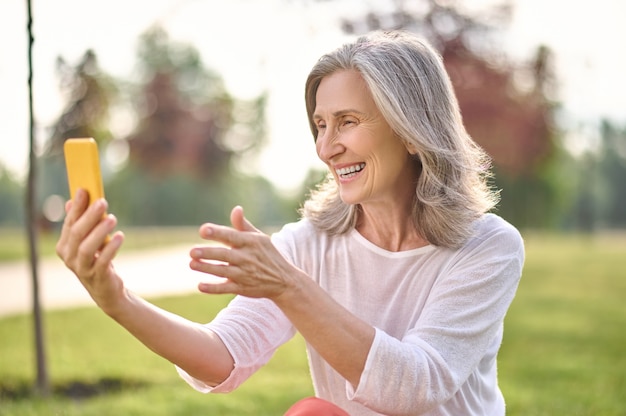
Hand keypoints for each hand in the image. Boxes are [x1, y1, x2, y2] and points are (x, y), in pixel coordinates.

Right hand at [56, 188, 125, 311]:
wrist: (106, 290)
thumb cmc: (97, 260)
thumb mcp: (88, 241)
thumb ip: (80, 223)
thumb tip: (72, 200)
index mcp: (64, 246)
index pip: (69, 223)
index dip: (76, 206)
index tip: (84, 190)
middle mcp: (69, 257)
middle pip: (76, 233)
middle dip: (89, 216)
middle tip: (102, 202)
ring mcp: (81, 268)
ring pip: (86, 247)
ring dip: (99, 231)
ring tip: (112, 218)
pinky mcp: (97, 276)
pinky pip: (102, 260)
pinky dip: (111, 248)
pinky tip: (120, 236)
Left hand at [189, 206, 295, 299]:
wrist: (284, 281)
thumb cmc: (268, 255)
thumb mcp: (260, 238)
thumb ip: (243, 225)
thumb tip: (236, 208)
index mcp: (251, 242)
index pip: (231, 236)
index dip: (217, 233)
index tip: (203, 230)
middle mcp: (247, 258)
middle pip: (225, 255)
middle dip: (208, 253)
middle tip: (192, 251)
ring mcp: (245, 274)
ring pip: (223, 271)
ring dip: (207, 268)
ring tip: (191, 264)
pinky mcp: (243, 288)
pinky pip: (226, 288)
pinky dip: (214, 288)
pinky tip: (200, 285)